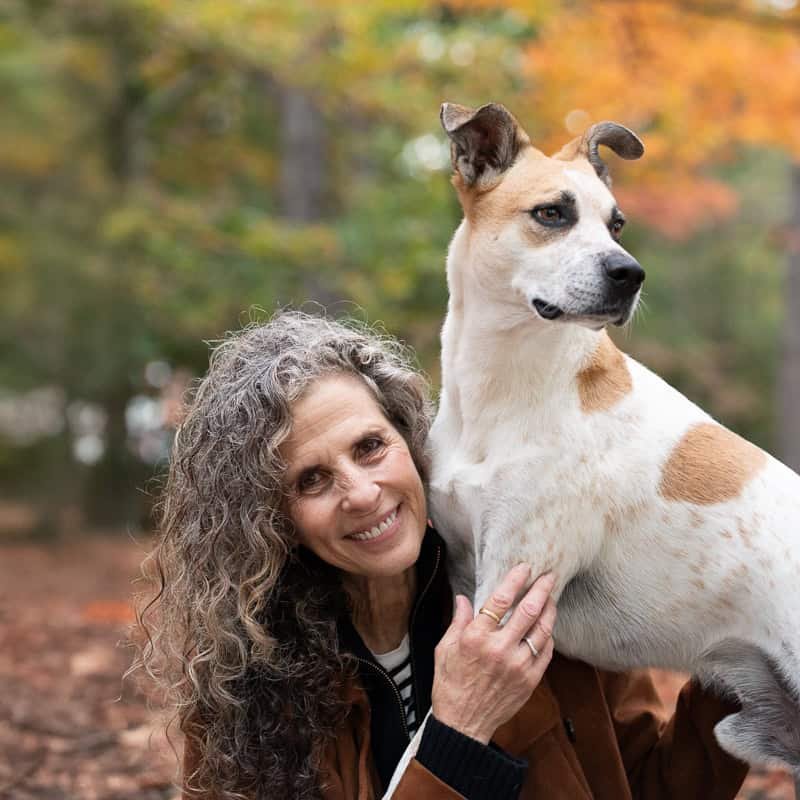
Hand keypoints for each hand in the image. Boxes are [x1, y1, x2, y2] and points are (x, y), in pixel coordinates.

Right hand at [431, 565, 556, 743]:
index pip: (501, 600)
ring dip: (549, 610)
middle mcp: (499, 649)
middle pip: (528, 610)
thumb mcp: (445, 648)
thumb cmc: (450, 684)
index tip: (525, 568)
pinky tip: (546, 628)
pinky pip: (545, 652)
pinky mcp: (529, 681)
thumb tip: (463, 598)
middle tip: (548, 576)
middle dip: (541, 589)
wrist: (463, 723)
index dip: (515, 580)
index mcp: (476, 637)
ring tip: (551, 598)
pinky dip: (548, 637)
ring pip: (542, 630)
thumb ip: (458, 620)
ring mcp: (518, 666)